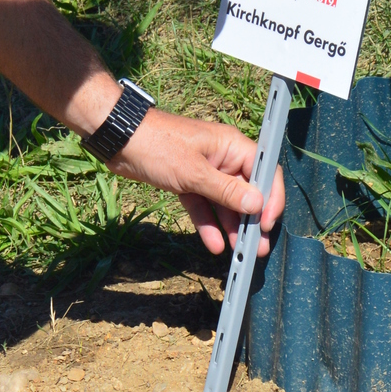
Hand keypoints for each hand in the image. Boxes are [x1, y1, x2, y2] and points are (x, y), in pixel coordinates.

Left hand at [107, 107, 283, 256]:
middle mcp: (222, 158)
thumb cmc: (158, 146)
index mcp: (231, 146)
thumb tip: (258, 205)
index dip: (271, 199)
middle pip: (246, 191)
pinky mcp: (186, 181)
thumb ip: (227, 191)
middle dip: (252, 220)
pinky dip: (208, 223)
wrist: (119, 140)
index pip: (264, 172)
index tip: (269, 224)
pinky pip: (203, 205)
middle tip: (258, 248)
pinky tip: (215, 244)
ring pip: (224, 202)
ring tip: (239, 251)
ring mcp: (204, 170)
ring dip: (231, 226)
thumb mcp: (194, 173)